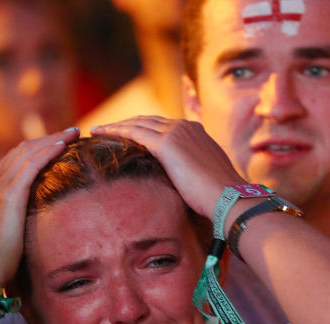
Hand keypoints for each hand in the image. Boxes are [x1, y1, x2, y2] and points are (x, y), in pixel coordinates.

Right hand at [0, 127, 79, 285]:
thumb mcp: (8, 233)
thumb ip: (17, 221)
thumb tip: (35, 223)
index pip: (15, 161)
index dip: (38, 150)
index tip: (59, 144)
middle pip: (22, 151)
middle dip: (48, 139)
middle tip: (71, 132)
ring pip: (27, 153)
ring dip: (51, 140)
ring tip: (72, 133)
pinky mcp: (8, 194)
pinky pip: (30, 165)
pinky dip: (47, 152)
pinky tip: (63, 146)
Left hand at [91, 117, 244, 220]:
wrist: (230, 197)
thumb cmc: (221, 196)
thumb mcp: (206, 176)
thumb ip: (193, 170)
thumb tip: (186, 183)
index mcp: (196, 132)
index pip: (163, 125)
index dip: (143, 127)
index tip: (128, 134)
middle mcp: (186, 127)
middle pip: (148, 120)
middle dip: (127, 124)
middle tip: (107, 130)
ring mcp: (176, 133)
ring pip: (138, 123)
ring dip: (116, 125)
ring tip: (99, 130)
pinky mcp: (166, 144)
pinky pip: (133, 132)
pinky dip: (116, 130)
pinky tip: (101, 133)